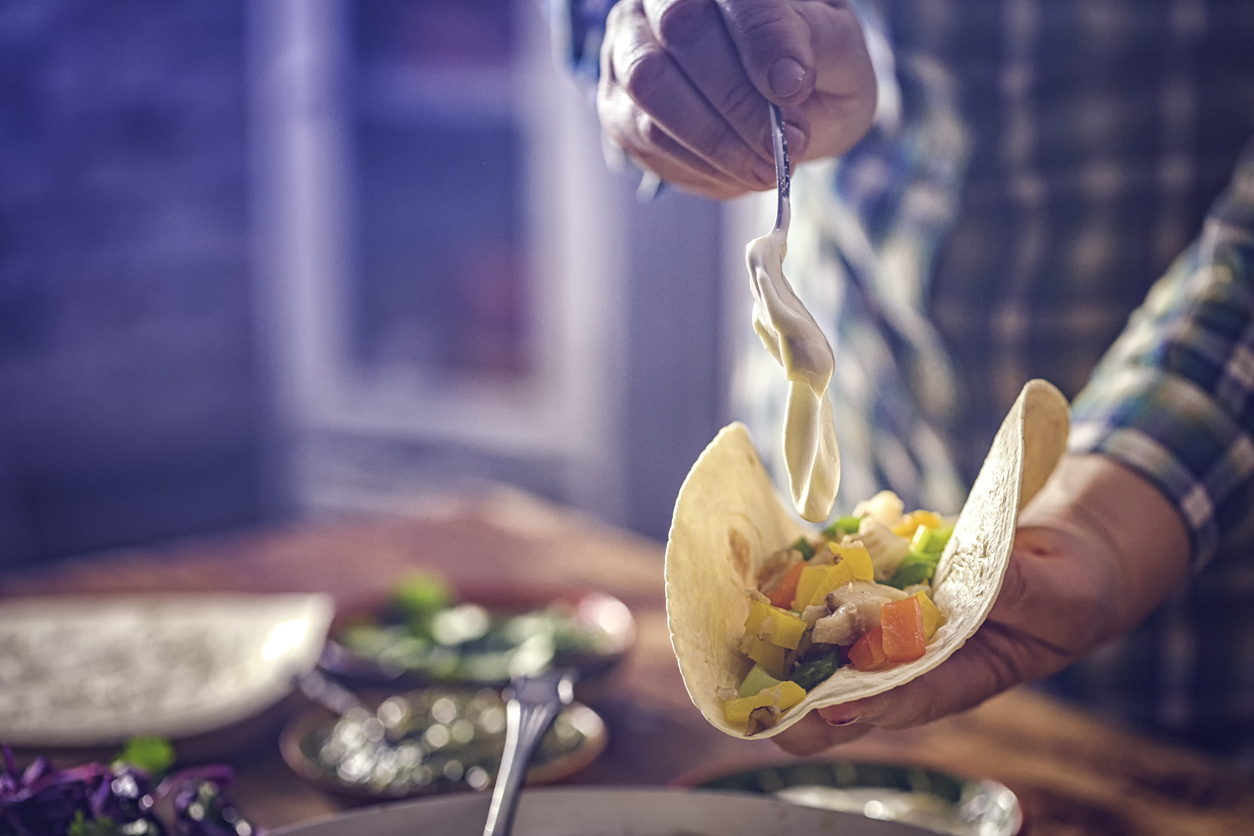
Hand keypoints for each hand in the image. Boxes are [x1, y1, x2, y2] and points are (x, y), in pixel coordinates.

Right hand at [597, 0, 876, 198]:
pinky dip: (697, 164)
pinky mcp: (617, 104)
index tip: (792, 89)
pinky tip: (736, 170)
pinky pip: (643, 136)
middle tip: (787, 145)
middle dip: (738, 101)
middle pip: (681, 30)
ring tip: (766, 168)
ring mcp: (628, 47)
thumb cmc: (810, 65)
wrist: (782, 105)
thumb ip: (816, 47)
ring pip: (651, 86)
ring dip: (715, 140)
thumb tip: (783, 81)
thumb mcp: (837, 48)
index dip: (762, 39)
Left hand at [772, 454, 1191, 755]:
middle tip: (758, 696)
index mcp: (961, 675)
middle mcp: (916, 657)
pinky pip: (835, 587)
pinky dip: (803, 579)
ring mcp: (893, 622)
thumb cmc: (1070, 588)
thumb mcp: (1060, 593)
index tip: (827, 709)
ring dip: (788, 642)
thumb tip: (985, 578)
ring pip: (831, 643)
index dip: (865, 707)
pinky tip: (768, 569)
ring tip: (743, 632)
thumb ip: (1019, 590)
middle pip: (850, 692)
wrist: (1061, 554)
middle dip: (802, 697)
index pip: (909, 699)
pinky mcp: (881, 585)